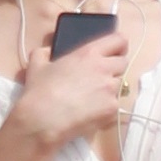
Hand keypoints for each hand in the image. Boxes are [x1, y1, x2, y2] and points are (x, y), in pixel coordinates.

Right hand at [13, 32, 128, 151]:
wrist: (43, 120)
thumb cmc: (40, 91)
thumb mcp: (37, 64)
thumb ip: (45, 52)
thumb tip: (47, 51)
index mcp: (89, 53)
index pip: (119, 40)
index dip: (119, 45)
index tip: (115, 51)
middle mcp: (104, 68)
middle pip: (123, 63)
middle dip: (114, 68)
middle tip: (100, 77)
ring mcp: (110, 89)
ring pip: (120, 85)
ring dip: (110, 88)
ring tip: (93, 97)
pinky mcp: (112, 109)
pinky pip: (115, 105)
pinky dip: (106, 108)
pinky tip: (91, 112)